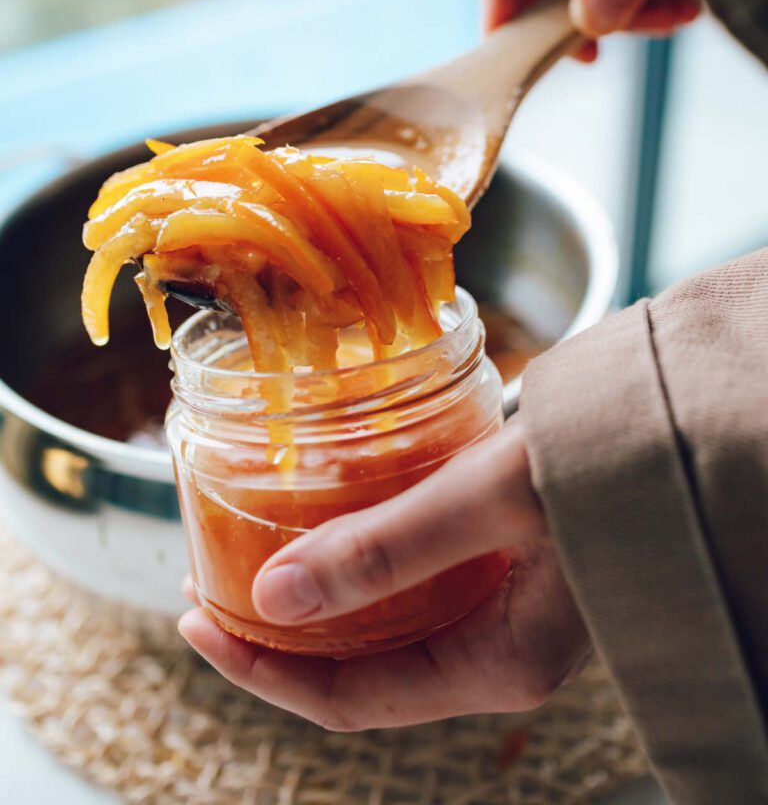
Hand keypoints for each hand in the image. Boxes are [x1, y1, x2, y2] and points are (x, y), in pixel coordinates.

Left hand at [179, 420, 589, 729]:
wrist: (690, 427)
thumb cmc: (614, 463)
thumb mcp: (491, 502)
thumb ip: (388, 548)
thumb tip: (276, 596)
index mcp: (498, 663)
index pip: (352, 698)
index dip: (263, 668)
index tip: (197, 617)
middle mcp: (498, 648)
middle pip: (360, 664)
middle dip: (279, 628)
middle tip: (211, 575)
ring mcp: (504, 606)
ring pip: (384, 619)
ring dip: (317, 587)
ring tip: (256, 541)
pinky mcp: (507, 560)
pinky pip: (415, 576)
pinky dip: (363, 551)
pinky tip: (334, 508)